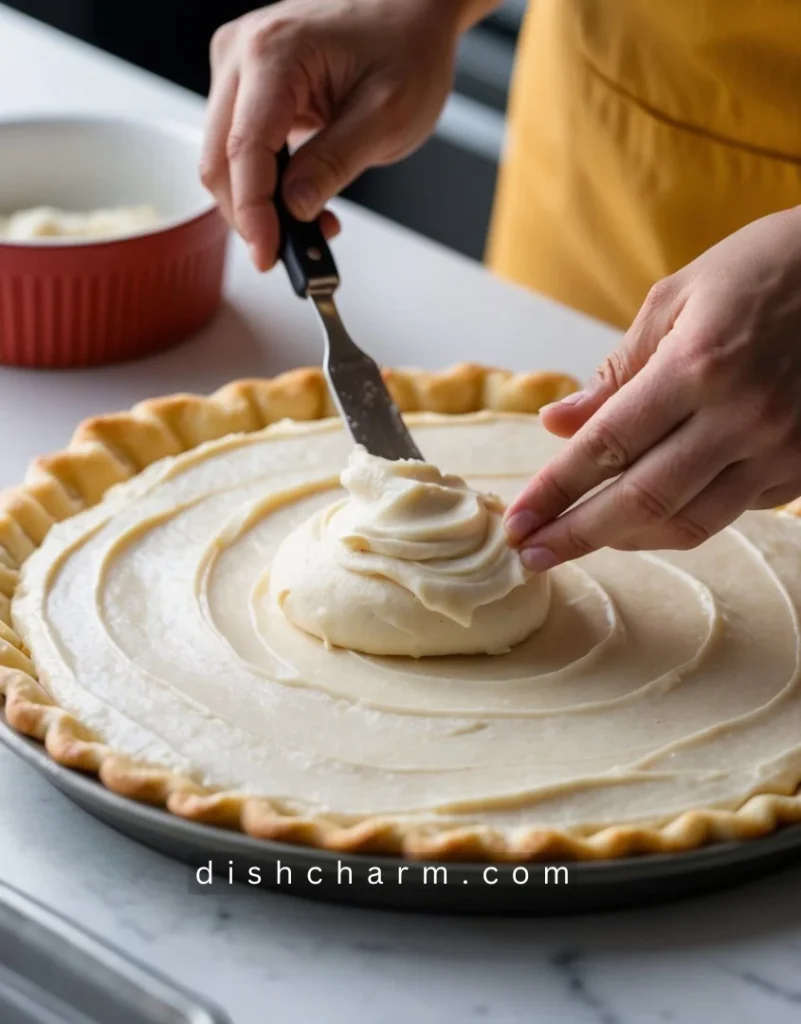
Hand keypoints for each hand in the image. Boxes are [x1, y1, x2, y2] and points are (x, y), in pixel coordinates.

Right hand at [201, 0, 489, 270]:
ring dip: (259, 204)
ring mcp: (239, 68)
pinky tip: (301, 196)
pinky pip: (239, 147)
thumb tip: (295, 208)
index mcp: (273, 53)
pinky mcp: (246, 86)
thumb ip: (336, 163)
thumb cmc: (407, 49)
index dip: (252, 213)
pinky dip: (264, 183)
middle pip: (218, 160)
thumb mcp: (387, 117)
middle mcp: (242, 54)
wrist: (412, 12)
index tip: (269, 256)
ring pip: (223, 159)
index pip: (243, 151)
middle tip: (295, 253)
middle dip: (251, 216)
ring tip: (315, 220)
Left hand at [504, 206, 800, 569]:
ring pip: (690, 521)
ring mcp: (780, 447)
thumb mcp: (676, 301)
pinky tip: (651, 513)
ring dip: (628, 539)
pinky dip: (683, 518)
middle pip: (642, 499)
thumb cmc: (760, 270)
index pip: (606, 447)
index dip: (555, 491)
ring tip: (586, 540)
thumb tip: (557, 425)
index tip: (519, 520)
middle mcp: (741, 416)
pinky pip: (732, 512)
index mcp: (698, 366)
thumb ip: (617, 372)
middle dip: (578, 534)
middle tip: (534, 553)